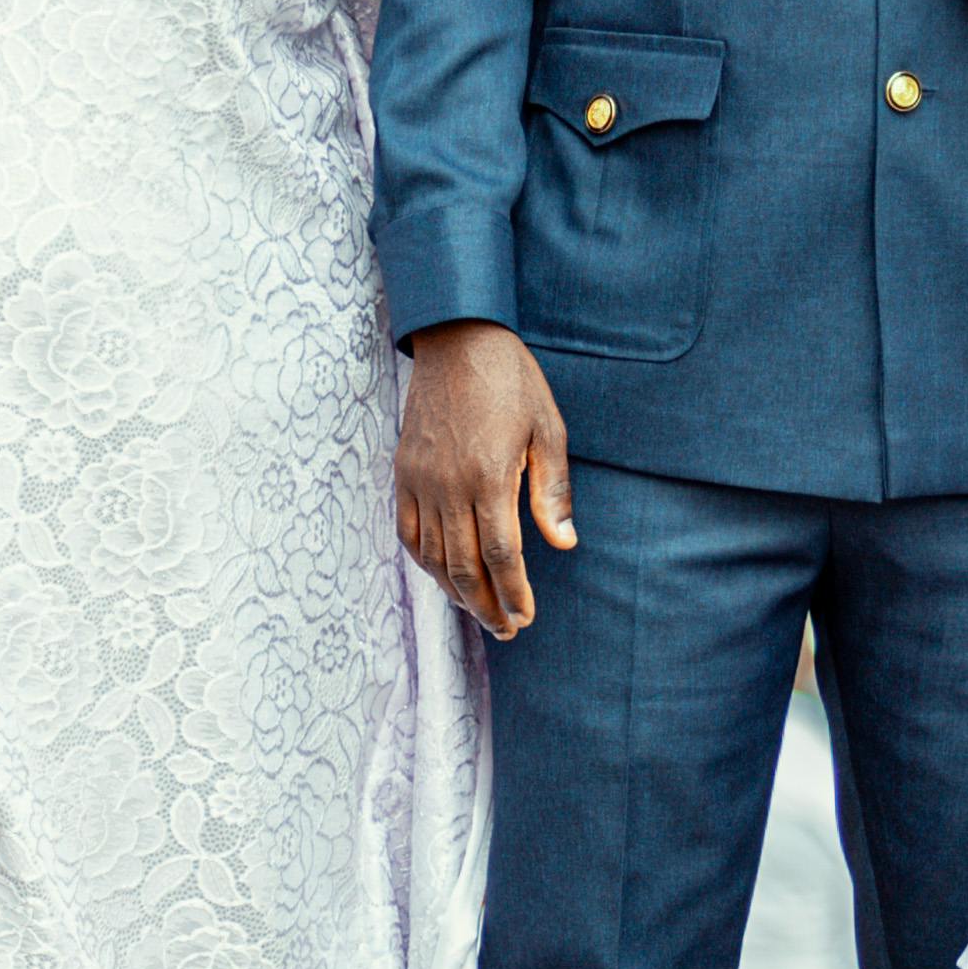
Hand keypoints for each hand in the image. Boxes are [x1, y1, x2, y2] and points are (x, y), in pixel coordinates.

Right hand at [396, 321, 574, 636]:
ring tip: (479, 613)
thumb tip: (563, 543)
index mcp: (490, 477)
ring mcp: (421, 481)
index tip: (526, 617)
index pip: (501, 555)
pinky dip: (425, 563)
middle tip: (506, 630)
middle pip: (464, 566)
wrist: (457, 338)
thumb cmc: (511, 380)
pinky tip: (444, 577)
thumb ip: (552, 490)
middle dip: (486, 606)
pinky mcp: (404, 473)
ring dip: (456, 593)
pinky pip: (409, 532)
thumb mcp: (547, 428)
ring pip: (433, 557)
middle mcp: (449, 486)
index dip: (514, 593)